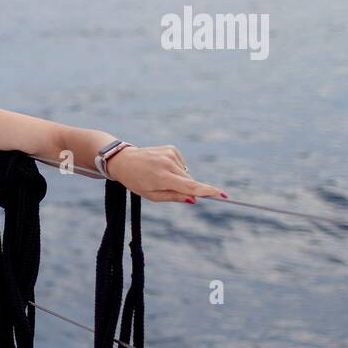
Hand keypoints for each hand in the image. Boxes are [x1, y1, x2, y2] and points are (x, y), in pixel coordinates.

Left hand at [105, 145, 226, 203]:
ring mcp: (170, 153)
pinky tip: (162, 167)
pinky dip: (176, 169)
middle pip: (190, 181)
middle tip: (167, 187)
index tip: (223, 195)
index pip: (190, 186)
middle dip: (187, 188)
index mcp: (162, 177)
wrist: (124, 161)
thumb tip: (194, 199)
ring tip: (160, 176)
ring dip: (179, 178)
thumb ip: (174, 197)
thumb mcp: (152, 195)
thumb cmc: (136, 181)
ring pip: (186, 174)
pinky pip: (182, 165)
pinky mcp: (172, 148)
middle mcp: (168, 163)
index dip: (208, 191)